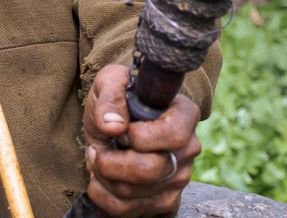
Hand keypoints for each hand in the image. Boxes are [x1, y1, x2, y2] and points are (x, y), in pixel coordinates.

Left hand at [83, 64, 200, 217]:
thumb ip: (110, 97)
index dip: (138, 136)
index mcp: (184, 114)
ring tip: (99, 156)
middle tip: (98, 146)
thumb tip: (113, 125)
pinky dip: (103, 194)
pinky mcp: (163, 200)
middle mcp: (188, 148)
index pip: (172, 135)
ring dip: (103, 176)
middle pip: (150, 170)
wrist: (118, 118)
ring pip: (132, 193)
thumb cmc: (119, 95)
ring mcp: (178, 178)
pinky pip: (126, 210)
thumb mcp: (110, 82)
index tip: (121, 129)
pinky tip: (101, 175)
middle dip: (110, 161)